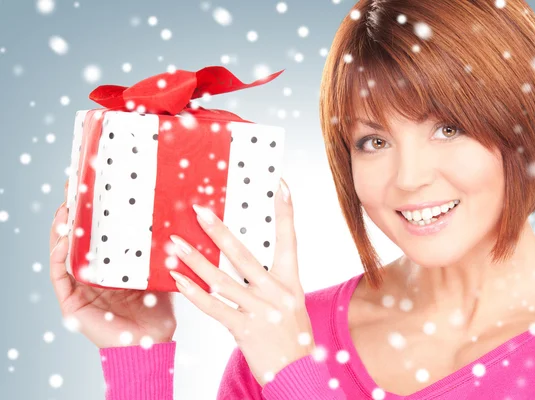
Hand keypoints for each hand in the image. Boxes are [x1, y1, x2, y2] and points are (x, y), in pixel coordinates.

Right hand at [49, 178, 176, 347]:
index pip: (97, 233)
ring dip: (62, 229)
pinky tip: (63, 239)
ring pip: (63, 251)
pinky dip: (59, 255)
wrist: (152, 343)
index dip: (92, 210)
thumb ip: (165, 250)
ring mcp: (80, 286)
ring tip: (66, 207)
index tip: (92, 184)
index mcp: (110, 265)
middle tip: (73, 186)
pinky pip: (60, 274)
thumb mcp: (162, 270)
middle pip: (77, 237)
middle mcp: (92, 273)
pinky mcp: (72, 301)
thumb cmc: (158, 309)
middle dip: (73, 211)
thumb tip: (184, 217)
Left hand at [168, 178, 313, 386]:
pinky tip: (179, 280)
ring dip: (195, 260)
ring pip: (221, 280)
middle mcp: (276, 292)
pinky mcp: (244, 329)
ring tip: (175, 245)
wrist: (297, 371)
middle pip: (243, 255)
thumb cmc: (292, 334)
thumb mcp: (291, 302)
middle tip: (199, 211)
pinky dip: (195, 293)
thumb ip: (270, 282)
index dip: (285, 212)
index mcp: (290, 281)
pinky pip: (214, 307)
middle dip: (219, 231)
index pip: (289, 239)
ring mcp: (260, 311)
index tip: (280, 185)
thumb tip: (241, 262)